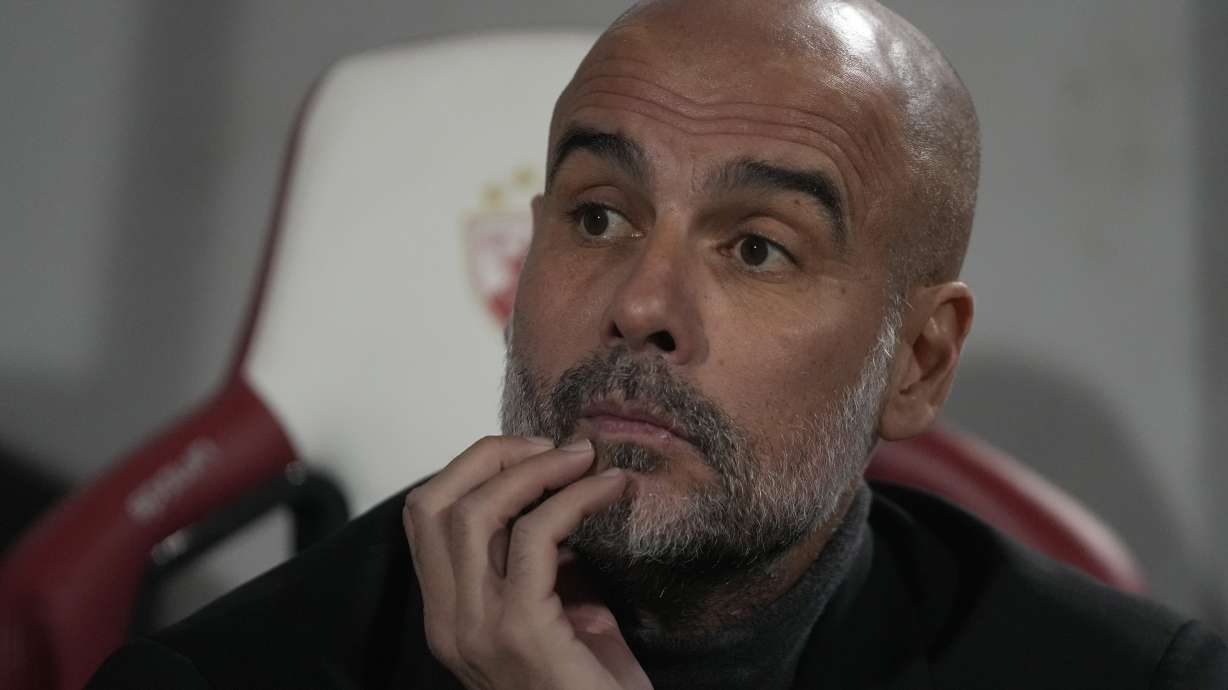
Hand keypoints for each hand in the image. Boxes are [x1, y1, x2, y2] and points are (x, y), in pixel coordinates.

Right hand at [403, 436, 652, 689]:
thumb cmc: (591, 687)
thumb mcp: (552, 613)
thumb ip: (538, 563)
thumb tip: (557, 496)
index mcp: (448, 615)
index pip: (425, 516)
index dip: (471, 468)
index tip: (530, 452)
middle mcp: (448, 622)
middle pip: (436, 503)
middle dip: (496, 455)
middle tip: (557, 446)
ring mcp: (477, 629)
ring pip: (477, 512)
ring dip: (537, 469)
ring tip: (586, 458)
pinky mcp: (522, 632)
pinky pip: (538, 537)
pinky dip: (575, 499)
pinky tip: (612, 490)